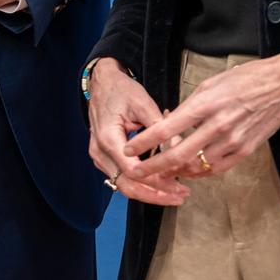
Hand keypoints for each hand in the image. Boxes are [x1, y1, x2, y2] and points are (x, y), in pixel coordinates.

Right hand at [86, 59, 188, 206]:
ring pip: (123, 185)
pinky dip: (141, 184)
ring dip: (149, 193)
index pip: (132, 171)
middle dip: (155, 195)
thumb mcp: (143, 104)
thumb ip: (161, 128)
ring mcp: (100, 157)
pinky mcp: (104, 158)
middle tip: (180, 196)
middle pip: (127, 185)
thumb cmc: (121, 90)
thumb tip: (179, 148)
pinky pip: (121, 177)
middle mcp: (100, 152)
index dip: (156, 181)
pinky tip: (161, 184)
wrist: (102, 83)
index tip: (177, 185)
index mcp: (108, 138)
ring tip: (174, 194)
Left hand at [124, 54, 279, 180]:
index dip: (144, 142)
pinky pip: (216, 168)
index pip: (166, 129)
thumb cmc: (244, 79)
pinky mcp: (245, 151)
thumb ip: (190, 107)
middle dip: (153, 167)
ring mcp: (232, 141)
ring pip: (196, 166)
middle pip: (178, 155)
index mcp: (205, 104)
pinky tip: (190, 170)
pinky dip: (199, 172)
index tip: (130, 149)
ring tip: (163, 171)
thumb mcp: (210, 84)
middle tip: (138, 172)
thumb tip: (171, 124)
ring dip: (176, 171)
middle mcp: (217, 126)